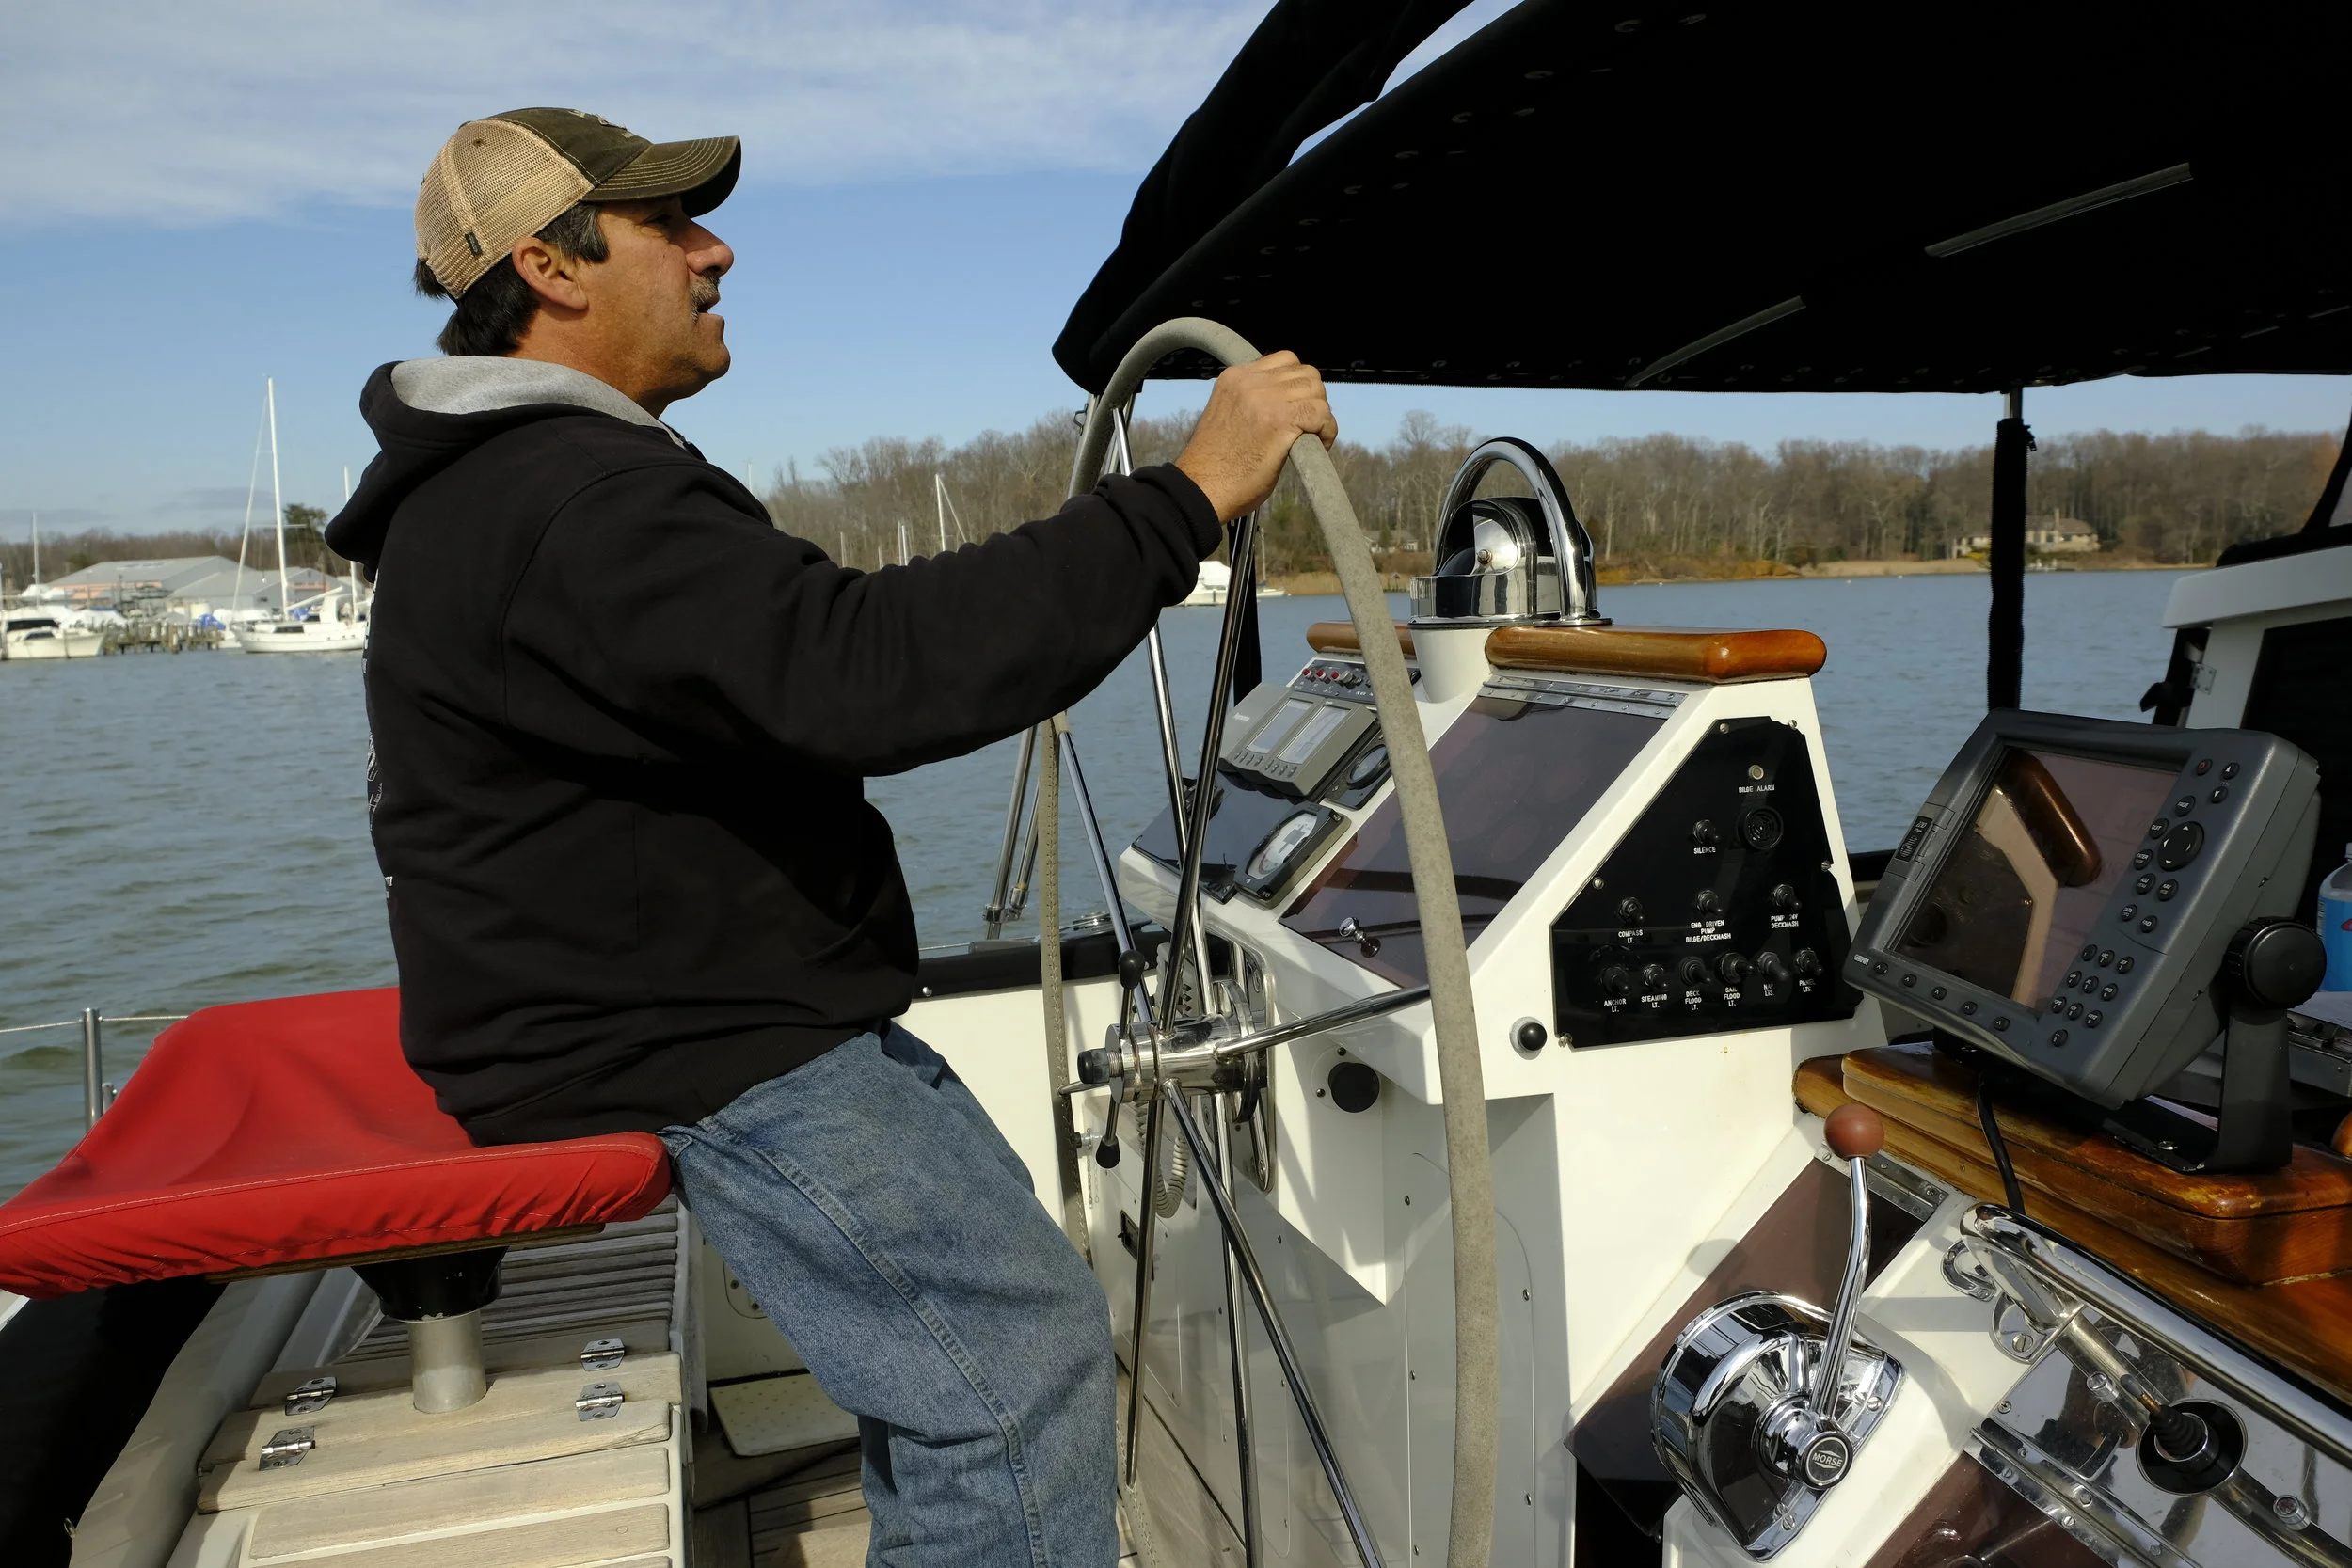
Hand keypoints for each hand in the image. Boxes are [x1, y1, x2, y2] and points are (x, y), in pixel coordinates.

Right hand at [1172, 352, 1336, 521]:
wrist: (1202, 489)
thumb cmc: (1215, 466)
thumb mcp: (1229, 416)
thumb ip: (1254, 401)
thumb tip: (1286, 402)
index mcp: (1234, 378)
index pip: (1284, 361)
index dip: (1298, 385)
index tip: (1297, 408)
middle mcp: (1250, 381)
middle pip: (1305, 373)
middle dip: (1313, 398)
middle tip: (1309, 425)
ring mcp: (1266, 398)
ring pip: (1316, 391)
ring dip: (1321, 414)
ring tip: (1314, 437)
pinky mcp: (1281, 420)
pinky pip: (1321, 414)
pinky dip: (1327, 430)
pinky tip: (1319, 446)